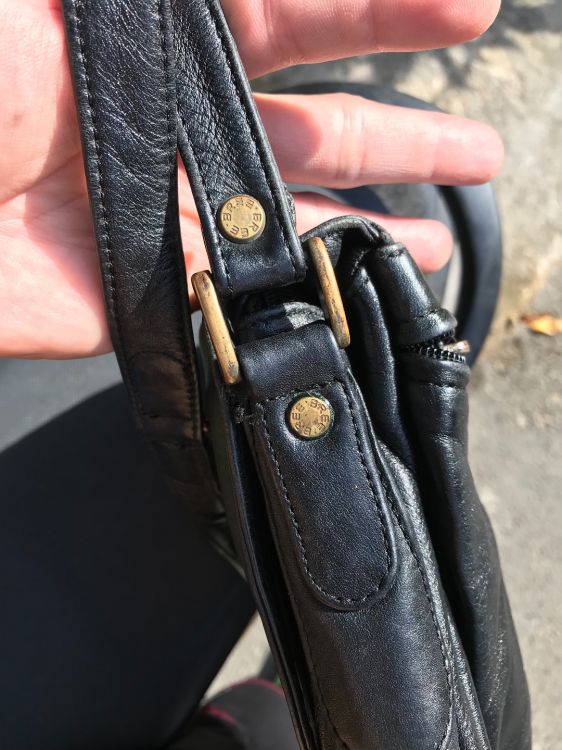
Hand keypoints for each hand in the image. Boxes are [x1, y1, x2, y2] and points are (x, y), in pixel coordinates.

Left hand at [0, 0, 502, 356]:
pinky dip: (283, 308)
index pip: (282, 12)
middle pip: (302, 128)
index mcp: (133, 36)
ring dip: (357, 232)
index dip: (376, 7)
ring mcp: (145, 220)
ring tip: (433, 241)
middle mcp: (153, 127)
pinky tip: (338, 312)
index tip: (467, 8)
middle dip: (397, 135)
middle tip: (480, 152)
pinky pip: (221, 306)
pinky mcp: (124, 305)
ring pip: (275, 229)